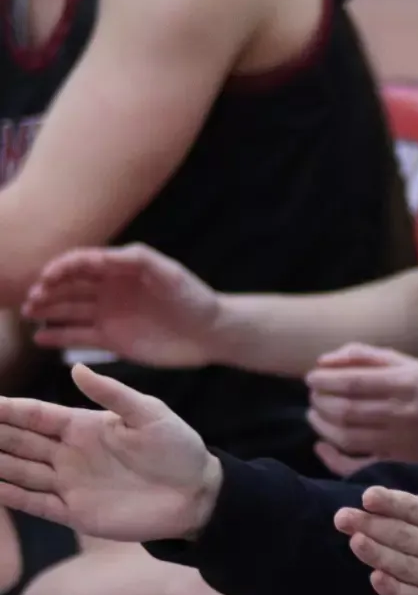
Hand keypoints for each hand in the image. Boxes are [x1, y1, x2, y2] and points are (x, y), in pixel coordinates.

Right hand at [0, 364, 219, 539]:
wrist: (196, 494)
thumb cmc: (178, 448)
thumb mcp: (149, 415)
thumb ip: (112, 394)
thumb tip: (76, 367)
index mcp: (86, 426)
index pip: (36, 414)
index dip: (7, 409)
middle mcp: (70, 453)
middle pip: (19, 441)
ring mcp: (70, 483)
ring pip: (19, 471)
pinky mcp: (75, 512)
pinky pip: (34, 503)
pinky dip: (10, 497)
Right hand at [23, 245, 221, 368]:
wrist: (211, 333)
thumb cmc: (193, 297)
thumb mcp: (169, 272)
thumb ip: (136, 259)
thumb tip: (99, 255)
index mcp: (121, 268)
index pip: (83, 263)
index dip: (62, 267)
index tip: (47, 278)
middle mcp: (110, 289)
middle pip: (69, 285)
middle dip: (48, 289)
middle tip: (31, 299)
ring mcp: (108, 314)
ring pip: (68, 310)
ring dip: (47, 310)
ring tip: (29, 313)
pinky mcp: (111, 339)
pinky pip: (78, 336)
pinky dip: (57, 336)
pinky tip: (40, 337)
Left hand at [306, 345, 417, 474]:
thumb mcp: (402, 361)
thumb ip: (362, 356)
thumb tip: (323, 362)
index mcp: (404, 382)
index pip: (354, 382)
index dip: (325, 380)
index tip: (311, 377)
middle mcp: (402, 412)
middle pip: (347, 410)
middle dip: (320, 401)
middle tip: (313, 394)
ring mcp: (399, 440)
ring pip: (347, 437)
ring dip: (321, 425)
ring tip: (315, 413)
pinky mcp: (397, 460)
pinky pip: (359, 466)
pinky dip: (333, 459)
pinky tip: (321, 445)